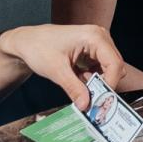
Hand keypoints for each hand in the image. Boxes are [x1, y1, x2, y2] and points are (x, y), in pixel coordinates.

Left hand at [0, 23, 125, 110]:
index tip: (100, 101)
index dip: (110, 84)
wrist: (27, 41)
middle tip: (91, 100)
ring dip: (99, 82)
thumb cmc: (39, 47)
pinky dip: (93, 78)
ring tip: (83, 90)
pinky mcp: (93, 50)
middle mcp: (100, 37)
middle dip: (104, 85)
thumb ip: (74, 88)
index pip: (114, 63)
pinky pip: (101, 68)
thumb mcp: (56, 71)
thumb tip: (86, 105)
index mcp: (93, 36)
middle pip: (115, 66)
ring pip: (109, 68)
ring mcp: (98, 42)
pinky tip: (80, 81)